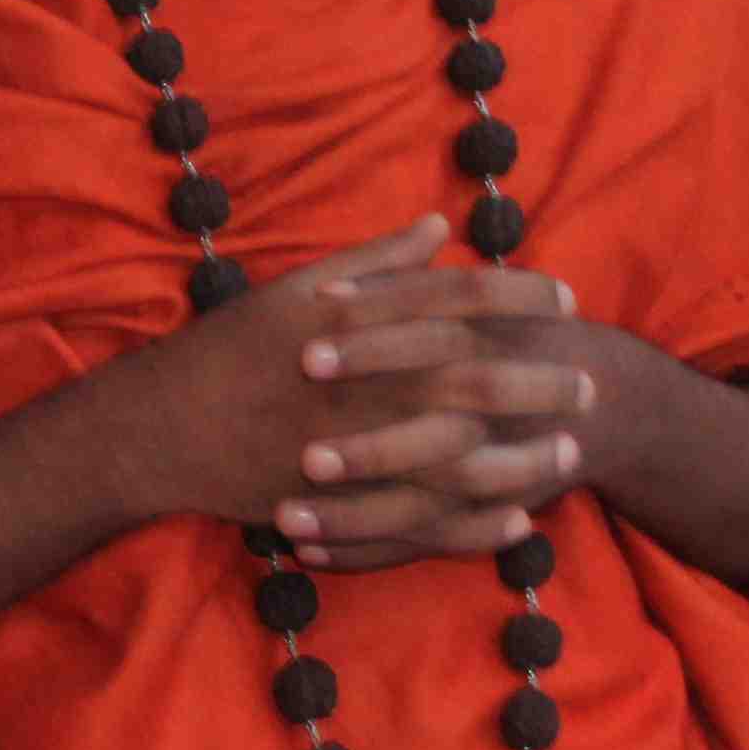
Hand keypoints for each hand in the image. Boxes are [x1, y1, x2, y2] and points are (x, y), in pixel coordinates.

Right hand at [114, 217, 594, 575]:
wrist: (162, 429)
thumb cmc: (231, 348)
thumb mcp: (297, 285)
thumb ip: (377, 257)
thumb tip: (439, 226)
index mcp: (357, 318)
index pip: (459, 297)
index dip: (521, 294)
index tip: (566, 298)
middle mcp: (363, 382)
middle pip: (475, 379)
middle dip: (540, 381)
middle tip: (587, 383)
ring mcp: (354, 448)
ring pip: (460, 458)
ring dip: (523, 458)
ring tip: (569, 454)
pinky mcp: (343, 503)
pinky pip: (425, 521)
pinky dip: (476, 523)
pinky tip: (519, 518)